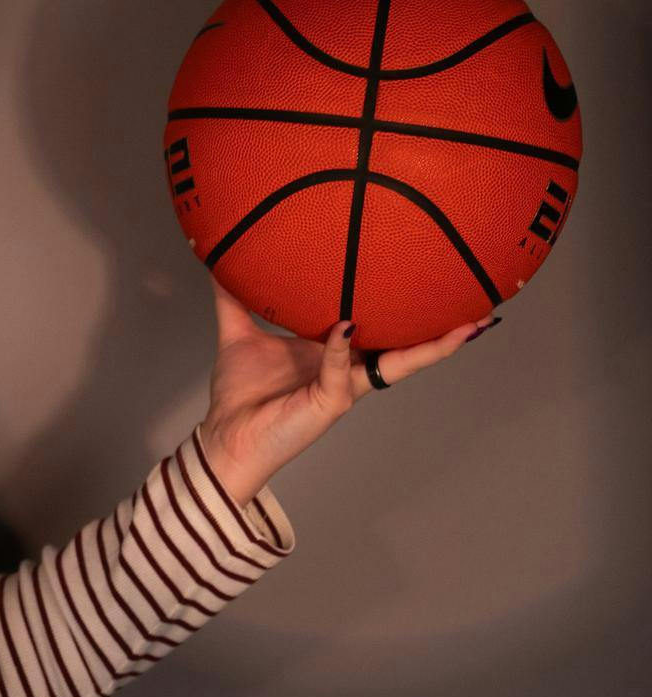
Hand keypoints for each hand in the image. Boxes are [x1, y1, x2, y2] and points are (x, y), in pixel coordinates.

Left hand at [195, 276, 496, 505]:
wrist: (226, 436)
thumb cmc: (240, 393)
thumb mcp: (238, 334)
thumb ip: (234, 299)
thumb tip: (218, 260)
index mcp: (334, 352)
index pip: (381, 329)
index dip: (408, 310)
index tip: (436, 282)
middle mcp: (349, 369)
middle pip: (406, 346)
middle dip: (443, 330)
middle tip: (479, 306)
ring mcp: (346, 387)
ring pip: (398, 364)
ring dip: (432, 346)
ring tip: (467, 327)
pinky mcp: (331, 402)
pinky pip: (342, 369)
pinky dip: (340, 347)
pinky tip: (346, 325)